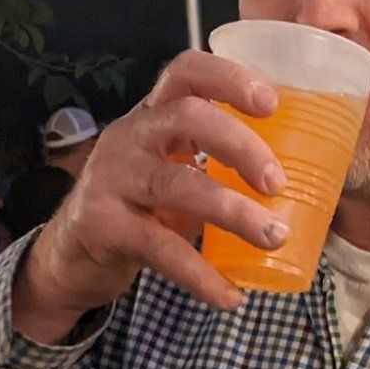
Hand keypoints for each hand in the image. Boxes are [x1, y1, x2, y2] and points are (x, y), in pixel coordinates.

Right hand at [15, 50, 288, 337]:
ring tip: (272, 237)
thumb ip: (216, 166)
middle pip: (187, 116)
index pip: (185, 72)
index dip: (229, 78)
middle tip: (277, 183)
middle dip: (240, 145)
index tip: (271, 102)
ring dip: (233, 211)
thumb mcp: (173, 173)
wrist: (71, 256)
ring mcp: (112, 179)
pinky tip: (229, 296)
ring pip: (177, 183)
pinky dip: (200, 274)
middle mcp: (130, 137)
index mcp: (153, 116)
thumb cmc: (139, 207)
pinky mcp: (103, 225)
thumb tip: (298, 184)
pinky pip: (160, 249)